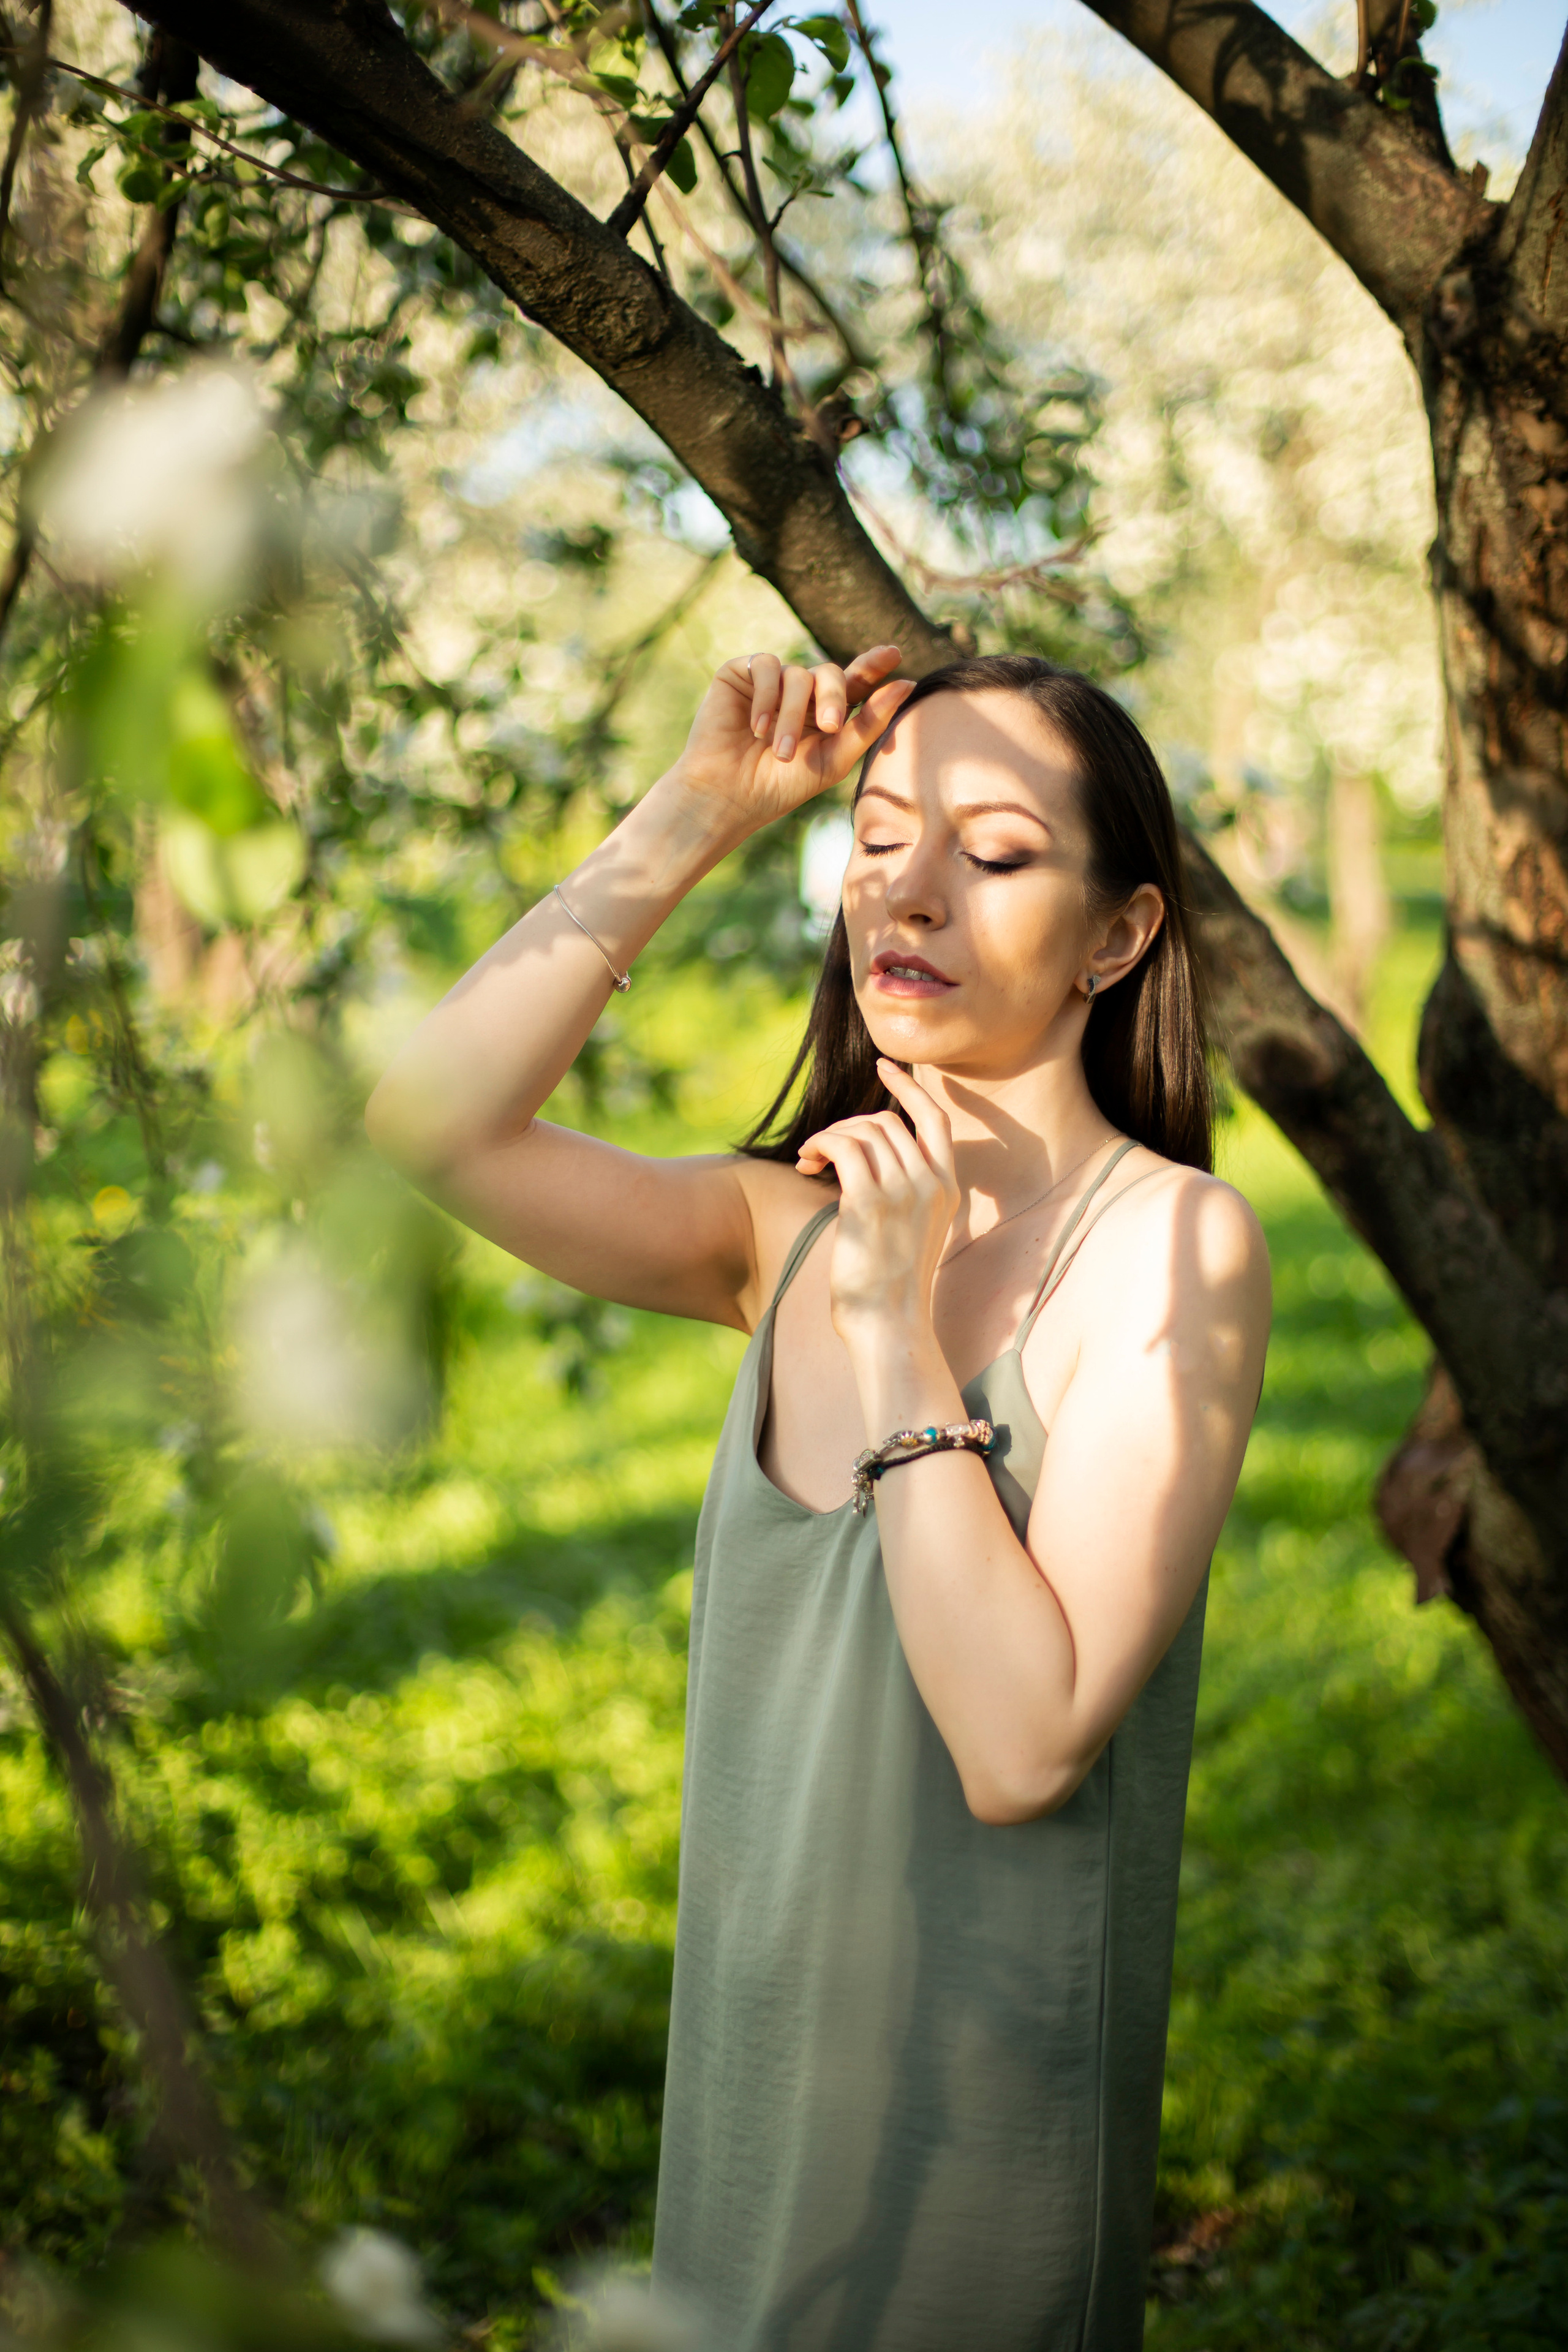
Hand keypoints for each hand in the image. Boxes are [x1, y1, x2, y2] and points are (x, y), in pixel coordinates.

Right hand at [662, 645, 914, 839]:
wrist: (728, 795)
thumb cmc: (780, 786)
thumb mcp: (834, 759)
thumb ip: (870, 723)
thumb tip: (907, 682)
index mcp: (825, 711)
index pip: (854, 681)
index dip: (873, 665)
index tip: (893, 654)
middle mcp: (800, 692)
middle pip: (830, 673)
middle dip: (834, 698)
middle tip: (830, 727)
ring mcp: (770, 681)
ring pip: (798, 674)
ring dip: (792, 715)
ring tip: (779, 750)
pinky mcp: (740, 673)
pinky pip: (765, 665)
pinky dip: (766, 697)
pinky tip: (756, 727)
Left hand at [797, 1060, 959, 1345]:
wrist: (890, 1325)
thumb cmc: (891, 1286)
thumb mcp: (911, 1230)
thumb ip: (904, 1190)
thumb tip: (865, 1154)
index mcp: (947, 1188)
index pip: (935, 1119)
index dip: (909, 1087)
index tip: (884, 1066)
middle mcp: (930, 1183)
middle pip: (886, 1121)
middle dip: (848, 1125)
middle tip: (822, 1150)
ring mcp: (903, 1191)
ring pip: (861, 1130)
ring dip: (828, 1137)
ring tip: (809, 1162)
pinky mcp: (869, 1202)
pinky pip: (842, 1146)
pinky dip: (820, 1145)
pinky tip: (806, 1164)